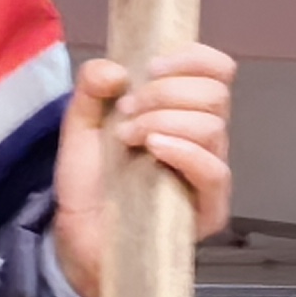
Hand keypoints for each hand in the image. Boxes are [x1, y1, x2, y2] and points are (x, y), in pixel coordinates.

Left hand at [49, 43, 236, 296]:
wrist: (78, 238)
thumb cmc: (90, 182)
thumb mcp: (80, 125)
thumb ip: (89, 88)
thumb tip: (115, 68)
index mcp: (183, 110)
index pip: (216, 70)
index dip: (193, 58)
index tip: (151, 66)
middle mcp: (205, 139)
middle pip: (216, 93)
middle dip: (166, 91)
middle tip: (127, 109)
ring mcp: (209, 173)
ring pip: (213, 128)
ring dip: (165, 120)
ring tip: (127, 137)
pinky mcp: (209, 208)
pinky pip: (213, 171)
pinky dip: (183, 151)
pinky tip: (154, 148)